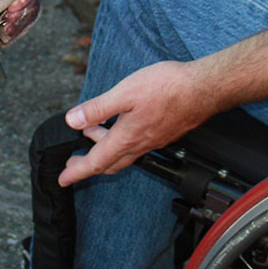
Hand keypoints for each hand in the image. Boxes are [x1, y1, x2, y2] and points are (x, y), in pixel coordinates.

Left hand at [58, 60, 215, 185]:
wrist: (205, 88)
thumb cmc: (168, 88)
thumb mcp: (124, 94)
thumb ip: (96, 108)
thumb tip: (72, 120)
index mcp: (126, 138)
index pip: (95, 162)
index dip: (76, 173)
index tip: (62, 180)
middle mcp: (139, 145)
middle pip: (108, 164)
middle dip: (87, 166)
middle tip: (72, 165)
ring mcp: (152, 141)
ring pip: (122, 154)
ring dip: (103, 150)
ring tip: (89, 134)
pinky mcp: (162, 133)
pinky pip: (135, 146)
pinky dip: (119, 142)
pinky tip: (118, 125)